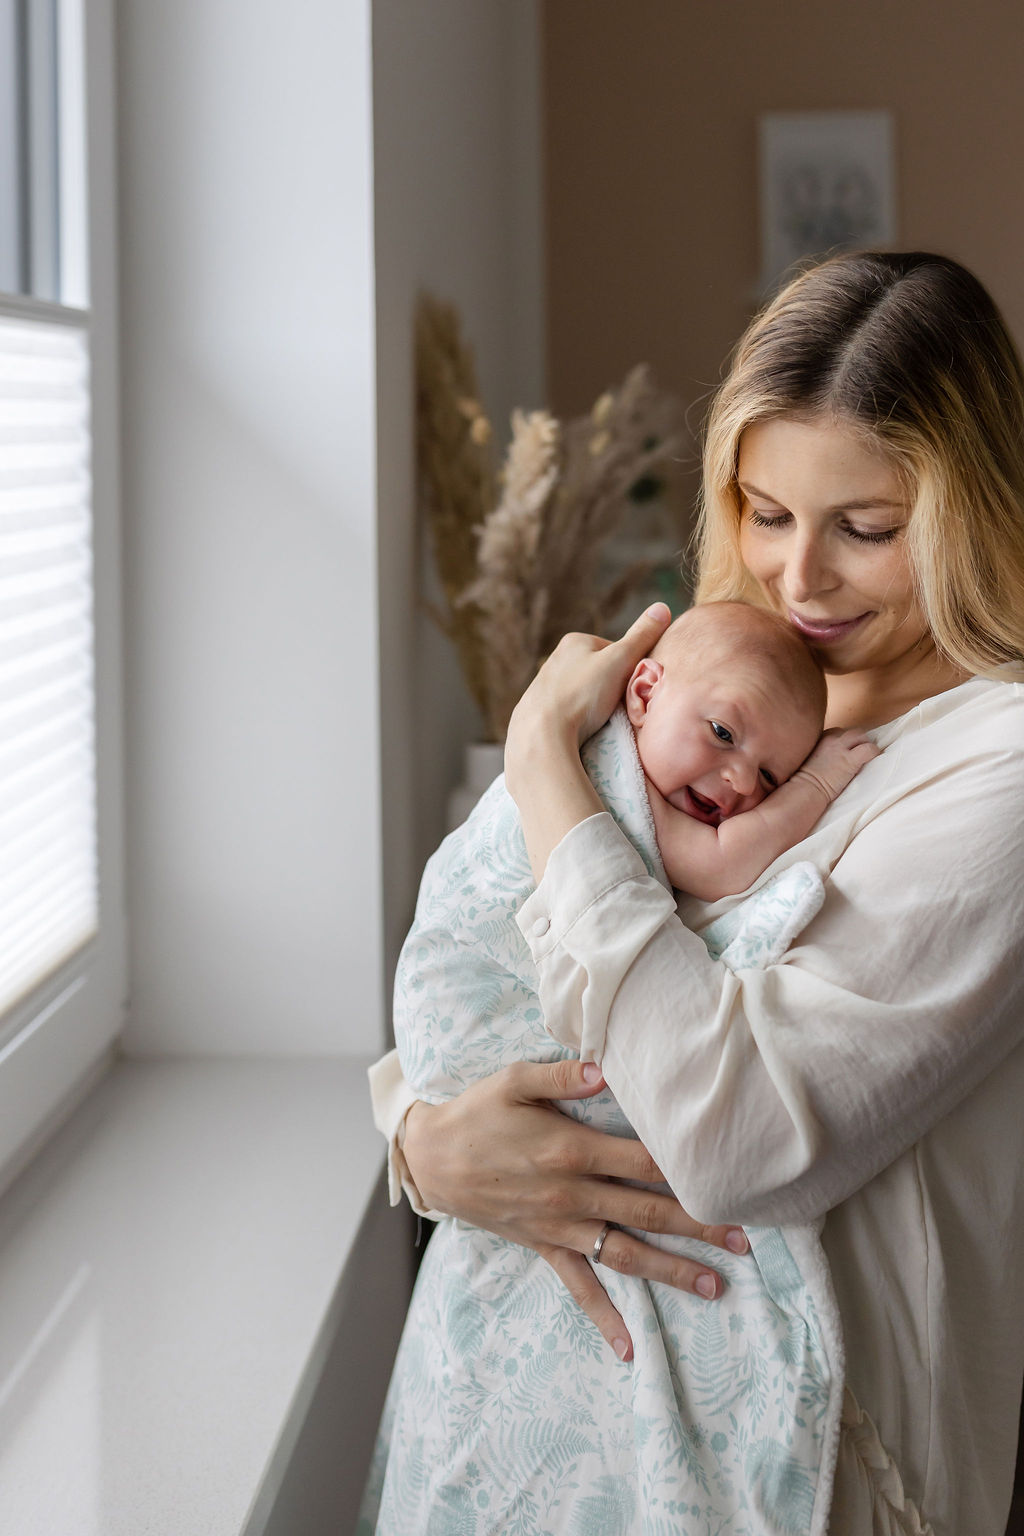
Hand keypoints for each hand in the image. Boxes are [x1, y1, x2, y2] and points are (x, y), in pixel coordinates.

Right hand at [402, 1057, 748, 1362]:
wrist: (431, 1158)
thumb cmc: (476, 1113)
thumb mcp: (512, 1080)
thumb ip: (562, 1074)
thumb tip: (605, 1067)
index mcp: (571, 1149)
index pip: (642, 1161)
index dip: (685, 1169)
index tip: (726, 1175)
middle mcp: (572, 1194)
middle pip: (648, 1211)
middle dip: (699, 1225)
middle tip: (744, 1240)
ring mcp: (559, 1226)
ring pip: (626, 1253)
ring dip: (672, 1270)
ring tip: (716, 1286)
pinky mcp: (544, 1247)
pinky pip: (579, 1287)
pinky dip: (604, 1318)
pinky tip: (630, 1348)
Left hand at [505, 603, 672, 778]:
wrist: (542, 733)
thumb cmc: (583, 694)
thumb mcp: (620, 661)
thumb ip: (642, 636)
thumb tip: (662, 607)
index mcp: (575, 640)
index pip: (616, 651)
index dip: (629, 670)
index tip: (630, 689)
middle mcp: (557, 657)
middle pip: (601, 672)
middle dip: (612, 689)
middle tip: (617, 709)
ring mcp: (546, 684)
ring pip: (586, 692)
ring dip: (596, 705)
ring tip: (598, 721)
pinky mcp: (540, 708)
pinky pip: (571, 710)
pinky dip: (580, 718)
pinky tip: (581, 729)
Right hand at [793, 727, 879, 804]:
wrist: (805, 789)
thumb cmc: (805, 780)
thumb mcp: (808, 759)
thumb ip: (819, 753)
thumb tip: (829, 758)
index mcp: (819, 738)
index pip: (838, 733)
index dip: (844, 743)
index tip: (845, 752)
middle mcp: (830, 738)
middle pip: (850, 732)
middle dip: (856, 741)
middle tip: (857, 754)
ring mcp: (840, 748)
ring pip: (861, 735)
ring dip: (865, 744)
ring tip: (864, 757)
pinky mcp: (850, 760)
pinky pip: (869, 749)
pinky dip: (873, 753)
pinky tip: (871, 760)